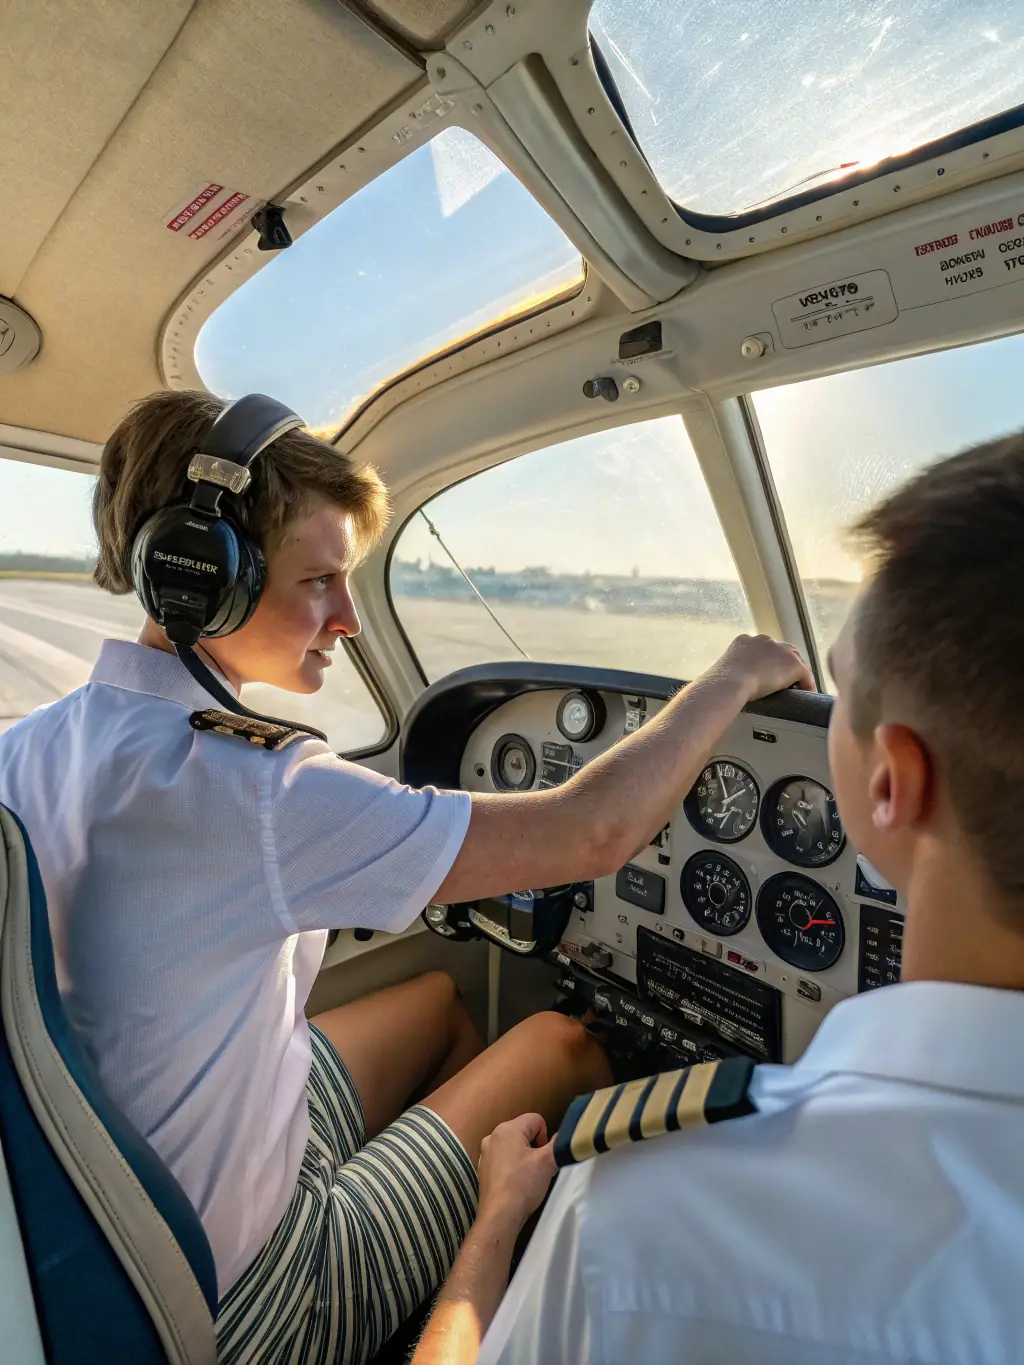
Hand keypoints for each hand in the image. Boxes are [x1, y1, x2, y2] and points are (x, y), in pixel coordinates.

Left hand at [476, 1113, 556, 1234]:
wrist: (500, 1216)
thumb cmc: (523, 1184)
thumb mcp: (547, 1162)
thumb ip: (558, 1145)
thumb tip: (564, 1136)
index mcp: (507, 1129)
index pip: (536, 1119)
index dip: (546, 1136)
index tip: (545, 1157)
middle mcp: (492, 1136)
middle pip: (524, 1132)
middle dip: (535, 1147)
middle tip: (539, 1168)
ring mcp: (485, 1153)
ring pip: (514, 1146)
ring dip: (524, 1157)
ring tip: (528, 1177)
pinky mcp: (483, 1169)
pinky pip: (504, 1159)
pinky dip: (513, 1167)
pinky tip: (516, 1183)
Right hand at [710, 634, 814, 702]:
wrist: (729, 684)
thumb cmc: (718, 684)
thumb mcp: (722, 672)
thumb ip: (730, 673)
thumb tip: (724, 686)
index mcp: (744, 640)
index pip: (763, 649)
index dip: (766, 662)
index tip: (765, 675)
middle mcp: (764, 640)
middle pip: (782, 651)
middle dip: (783, 665)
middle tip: (781, 684)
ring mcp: (780, 650)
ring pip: (794, 662)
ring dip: (794, 675)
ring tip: (794, 690)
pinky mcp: (793, 664)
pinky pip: (805, 676)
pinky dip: (806, 685)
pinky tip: (804, 696)